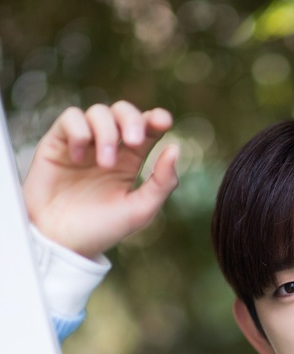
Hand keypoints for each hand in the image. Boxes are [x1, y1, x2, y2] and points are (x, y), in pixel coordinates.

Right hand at [22, 101, 178, 256]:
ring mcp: (83, 143)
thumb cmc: (101, 230)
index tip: (163, 122)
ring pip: (98, 111)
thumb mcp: (140, 211)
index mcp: (131, 161)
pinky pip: (70, 117)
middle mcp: (108, 147)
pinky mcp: (57, 142)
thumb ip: (162, 183)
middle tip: (134, 142)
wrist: (61, 242)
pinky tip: (79, 157)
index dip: (157, 118)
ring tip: (104, 163)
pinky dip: (79, 131)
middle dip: (132, 120)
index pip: (147, 128)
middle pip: (123, 111)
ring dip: (107, 132)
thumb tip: (175, 148)